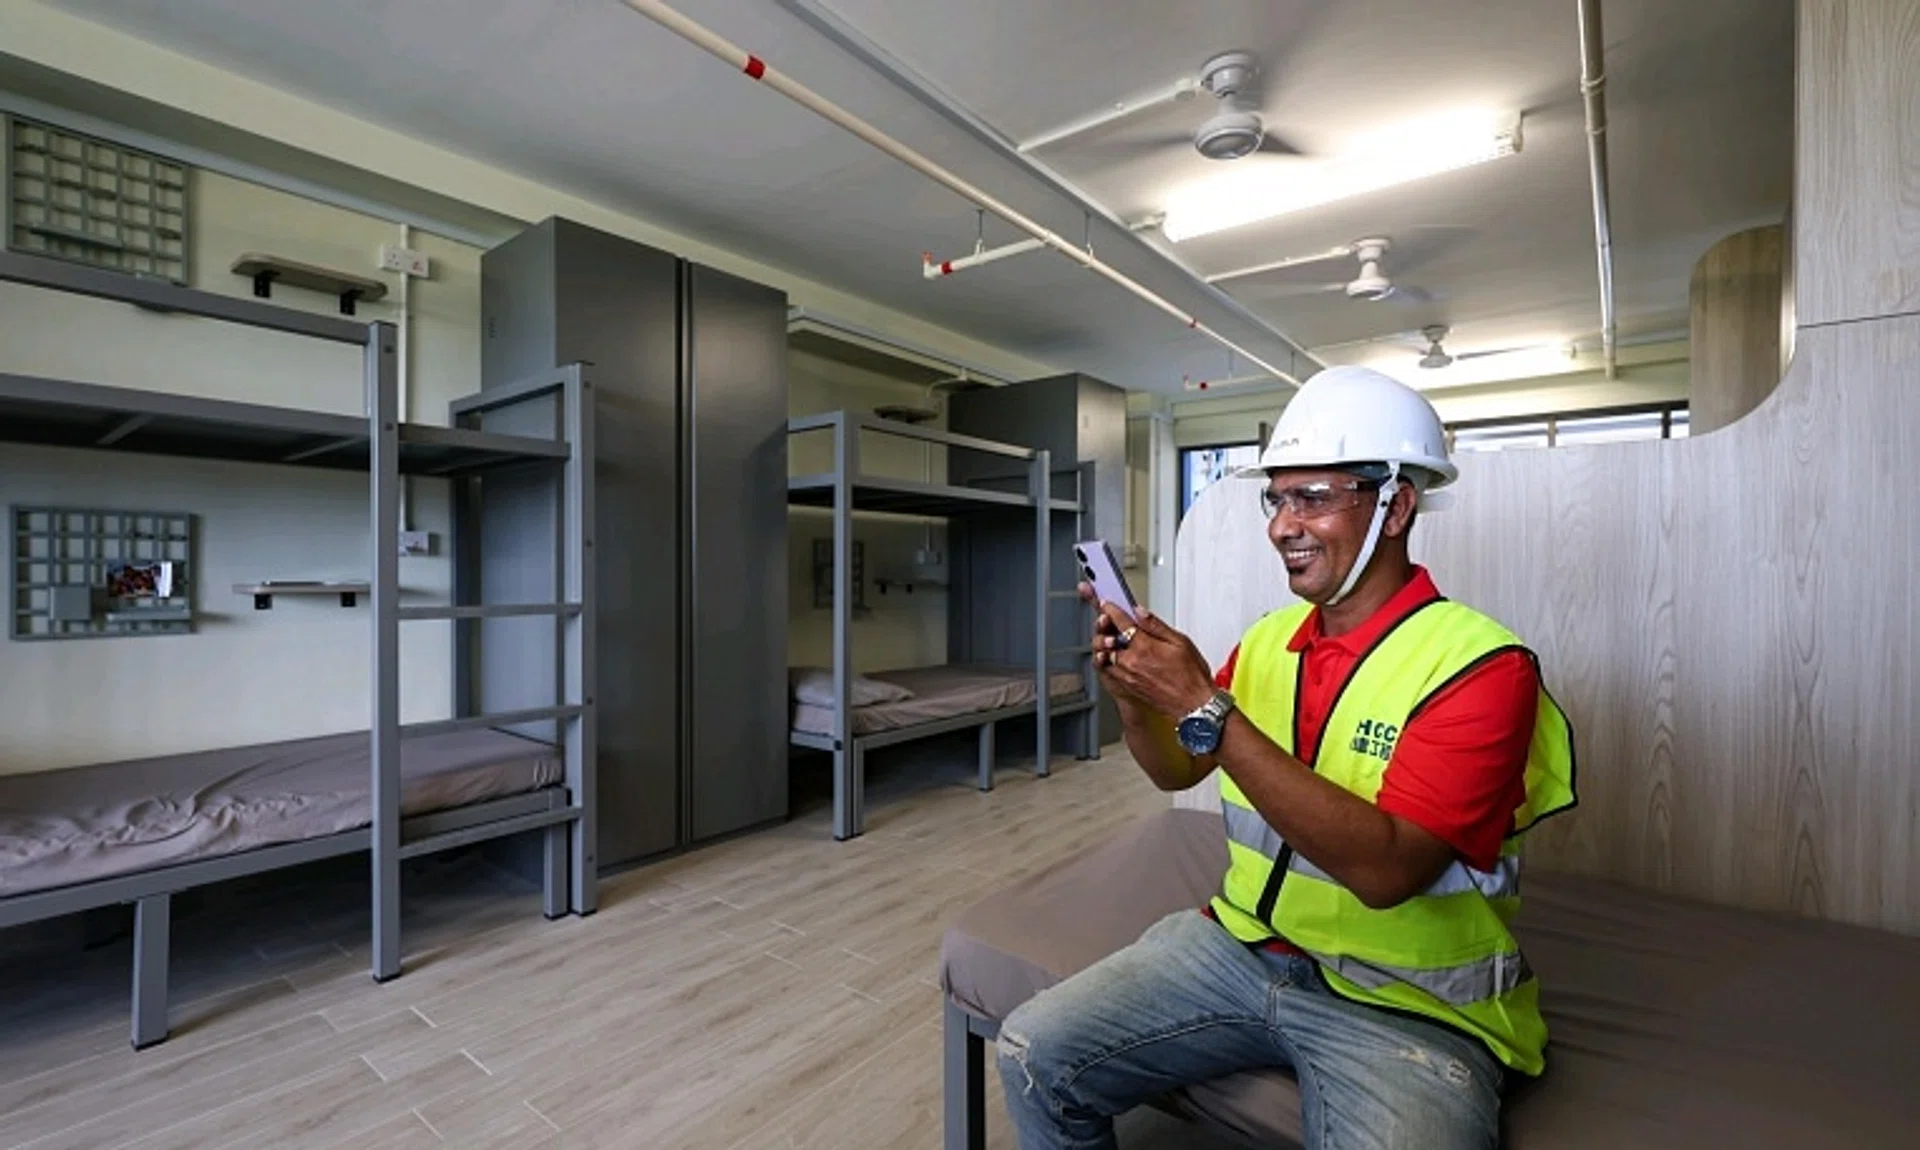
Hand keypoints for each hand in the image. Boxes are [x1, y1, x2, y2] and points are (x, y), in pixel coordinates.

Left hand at [1081, 590, 1214, 721]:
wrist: (1193, 705)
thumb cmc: (1191, 677)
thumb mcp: (1180, 642)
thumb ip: (1156, 625)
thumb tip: (1141, 612)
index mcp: (1144, 648)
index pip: (1121, 622)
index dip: (1111, 610)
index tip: (1108, 605)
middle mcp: (1131, 662)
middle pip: (1108, 638)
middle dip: (1106, 627)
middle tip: (1107, 620)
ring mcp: (1127, 675)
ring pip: (1106, 654)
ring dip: (1106, 644)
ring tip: (1112, 637)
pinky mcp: (1127, 686)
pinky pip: (1110, 669)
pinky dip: (1109, 660)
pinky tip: (1116, 656)